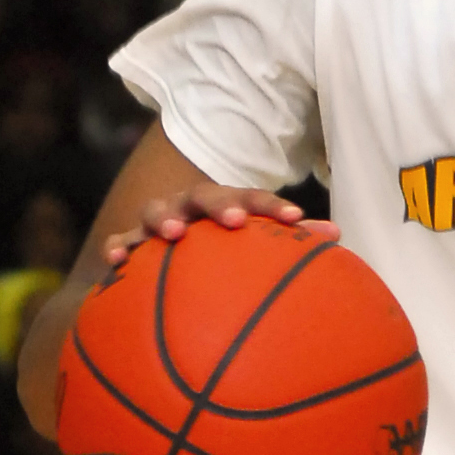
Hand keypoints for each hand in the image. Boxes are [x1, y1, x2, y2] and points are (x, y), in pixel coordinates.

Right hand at [98, 186, 338, 279]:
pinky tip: (117, 260)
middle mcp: (191, 208)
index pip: (251, 198)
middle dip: (220, 204)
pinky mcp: (129, 244)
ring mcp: (158, 222)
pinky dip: (118, 246)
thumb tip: (338, 235)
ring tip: (174, 232)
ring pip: (155, 210)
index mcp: (227, 206)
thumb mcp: (254, 248)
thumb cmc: (223, 254)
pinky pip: (120, 242)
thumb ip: (292, 243)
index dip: (271, 205)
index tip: (294, 218)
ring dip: (165, 217)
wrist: (171, 259)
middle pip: (203, 194)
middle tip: (236, 221)